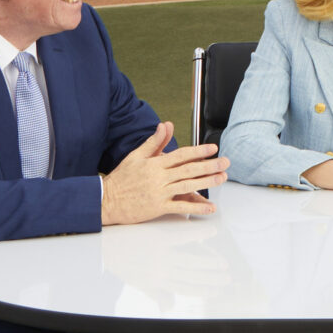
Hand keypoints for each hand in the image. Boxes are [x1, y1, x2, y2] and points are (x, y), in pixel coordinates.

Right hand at [101, 122, 227, 224]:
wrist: (106, 200)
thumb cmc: (122, 178)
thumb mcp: (136, 156)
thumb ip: (154, 141)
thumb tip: (166, 125)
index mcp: (155, 164)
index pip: (181, 155)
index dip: (198, 151)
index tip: (212, 148)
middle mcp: (159, 177)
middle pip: (188, 170)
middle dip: (209, 165)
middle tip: (226, 162)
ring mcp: (159, 193)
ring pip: (187, 186)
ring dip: (207, 182)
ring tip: (222, 178)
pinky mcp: (158, 207)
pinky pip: (180, 207)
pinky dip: (196, 208)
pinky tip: (209, 207)